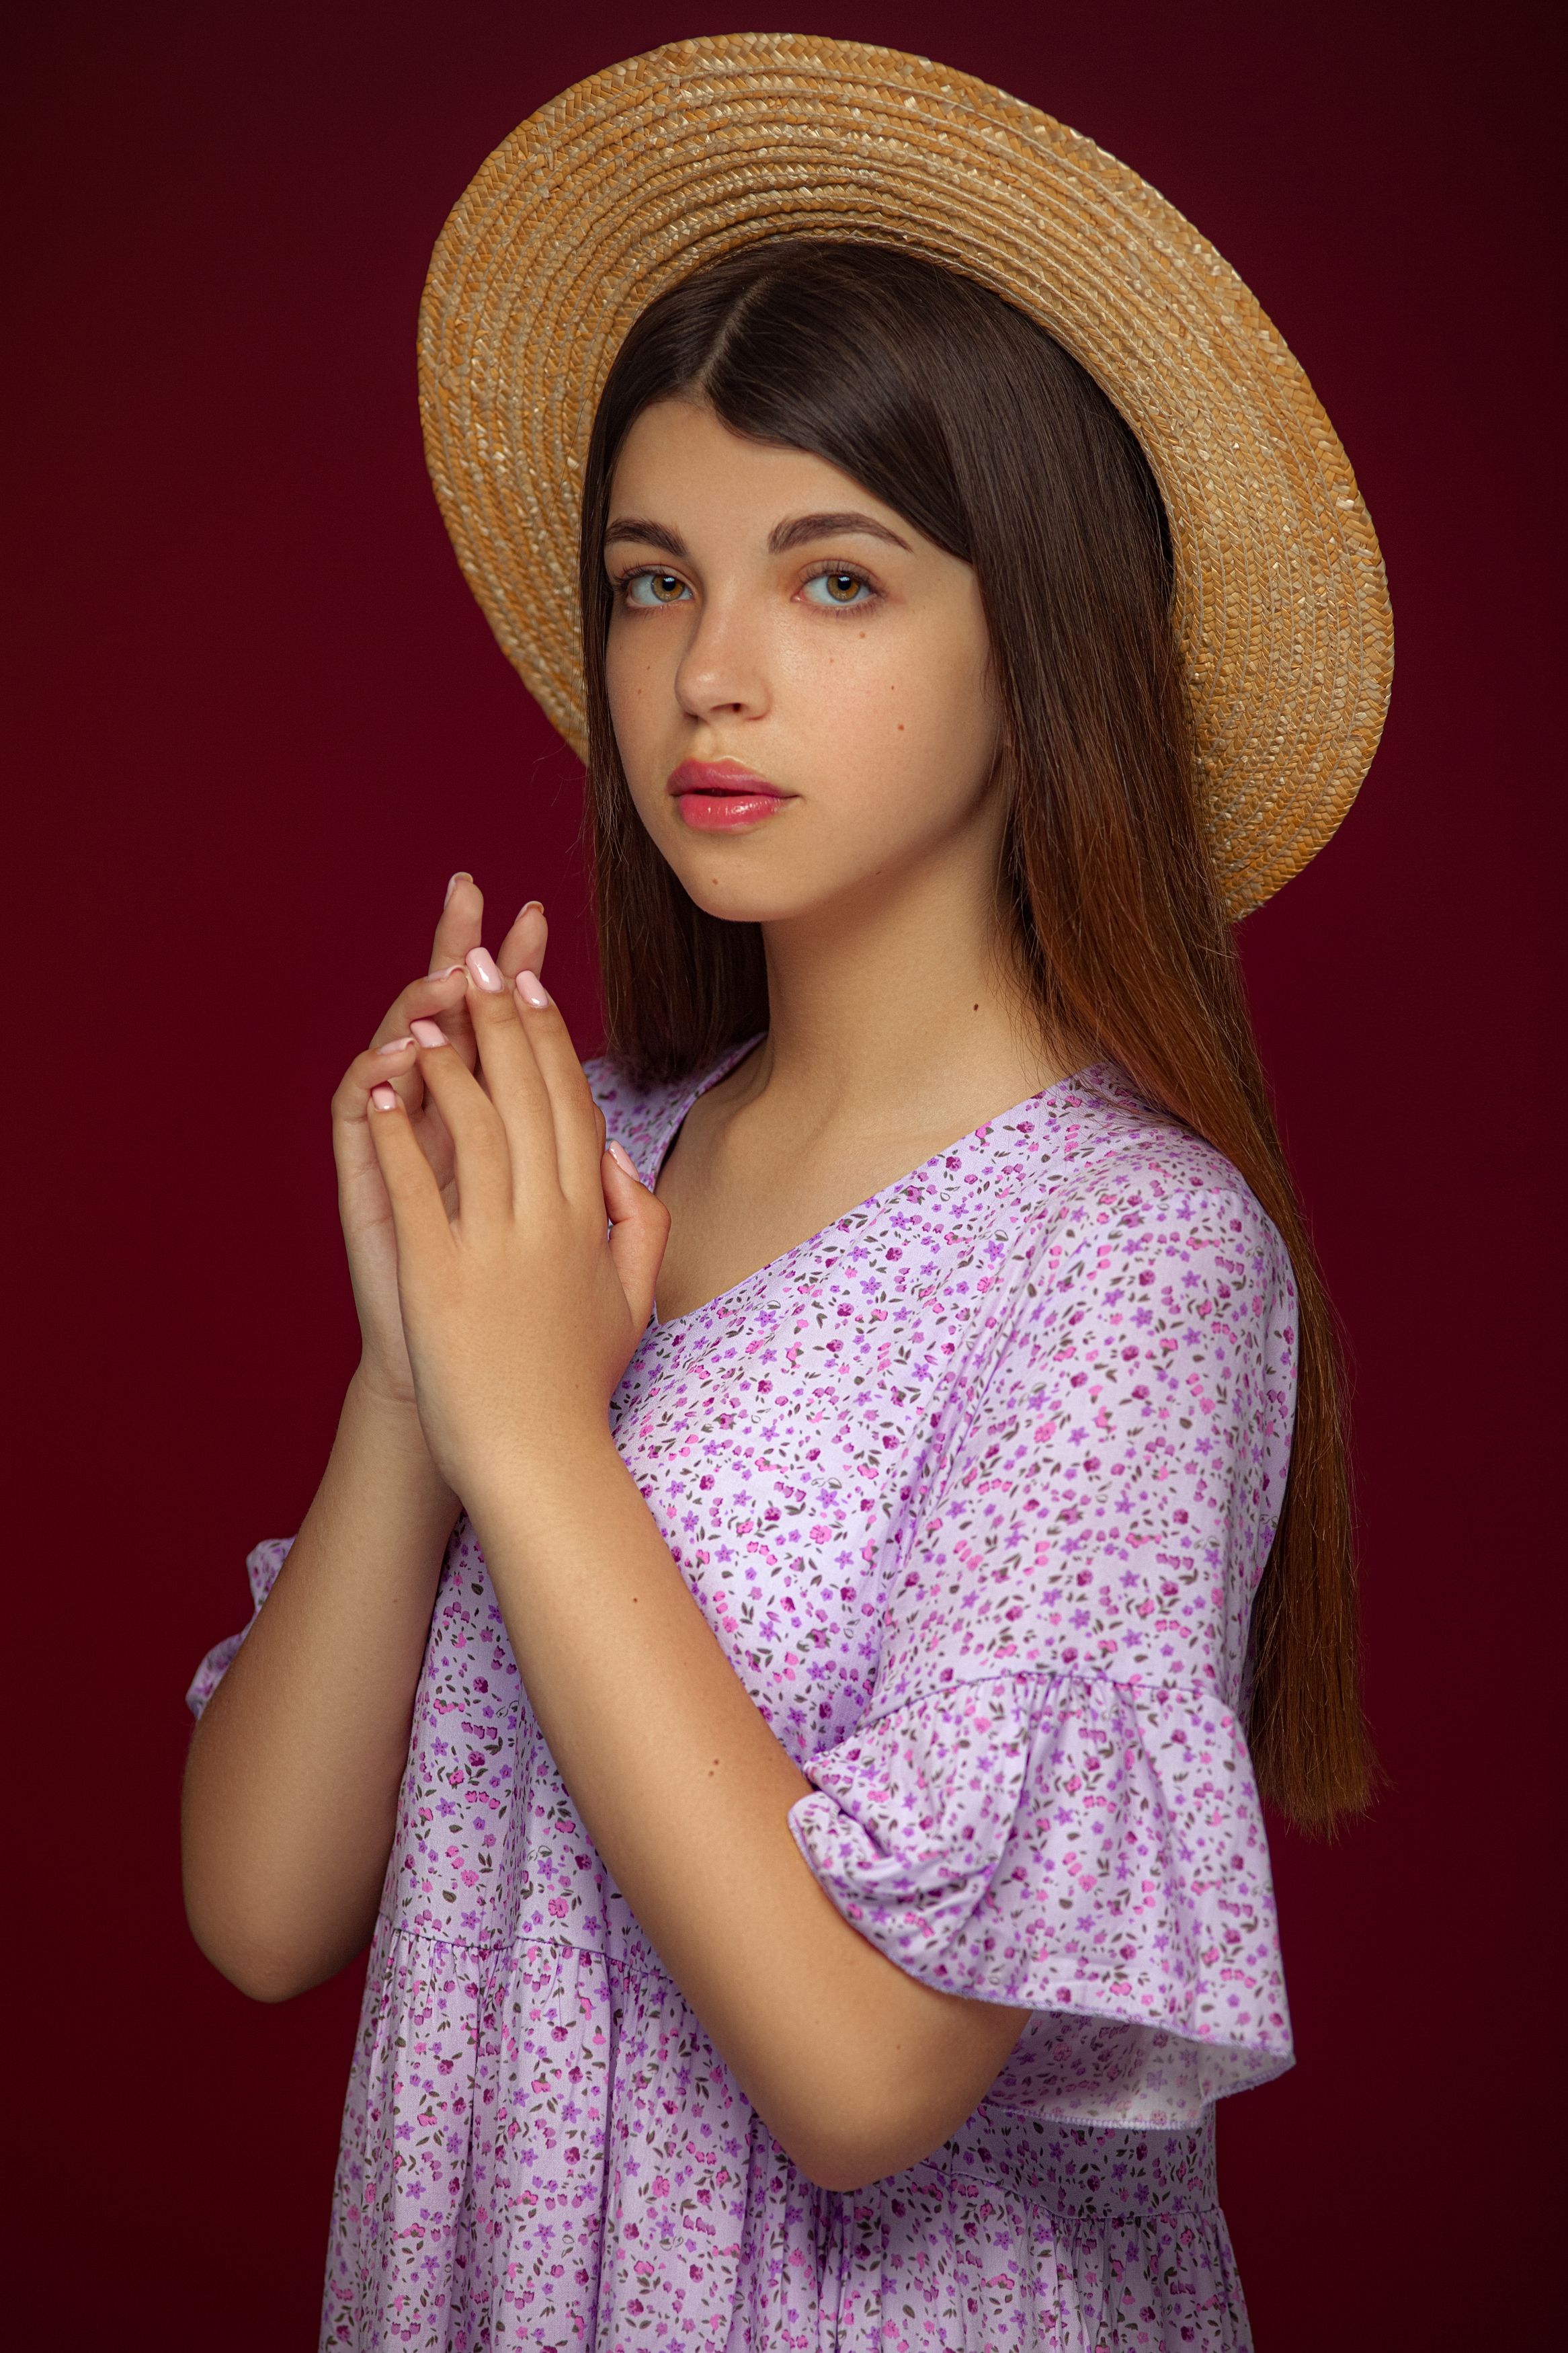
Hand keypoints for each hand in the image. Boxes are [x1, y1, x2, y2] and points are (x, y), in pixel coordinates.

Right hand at [331, 877, 548, 1407]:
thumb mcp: (565, 1242)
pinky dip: (372, 1080)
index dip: (518, 979)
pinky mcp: (365, 1180)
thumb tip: (610, 1141)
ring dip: (416, 1006)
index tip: (539, 922)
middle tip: (468, 894)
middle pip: (443, 1019)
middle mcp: (439, 1123)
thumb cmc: (511, 1314)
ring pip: (394, 1050)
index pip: (505, 1033)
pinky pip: (357, 1116)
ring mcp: (397, 1147)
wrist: (457, 1386)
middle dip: (456, 955)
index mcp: (493, 1127)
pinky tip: (396, 1052)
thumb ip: (589, 1187)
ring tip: (444, 976)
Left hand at [363, 958, 668, 1504]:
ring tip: (430, 1008)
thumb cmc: (577, 1384)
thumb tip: (622, 1160)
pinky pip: (416, 1184)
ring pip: (476, 1126)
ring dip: (452, 1060)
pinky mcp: (440, 1273)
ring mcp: (493, 1246)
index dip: (551, 1041)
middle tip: (481, 960)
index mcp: (590, 1222)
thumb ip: (639, 1224)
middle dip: (502, 1021)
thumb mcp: (631, 1301)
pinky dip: (400, 1129)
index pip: (572, 1108)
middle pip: (528, 1098)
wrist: (535, 1458)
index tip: (531, 987)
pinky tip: (386, 1085)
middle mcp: (547, 1222)